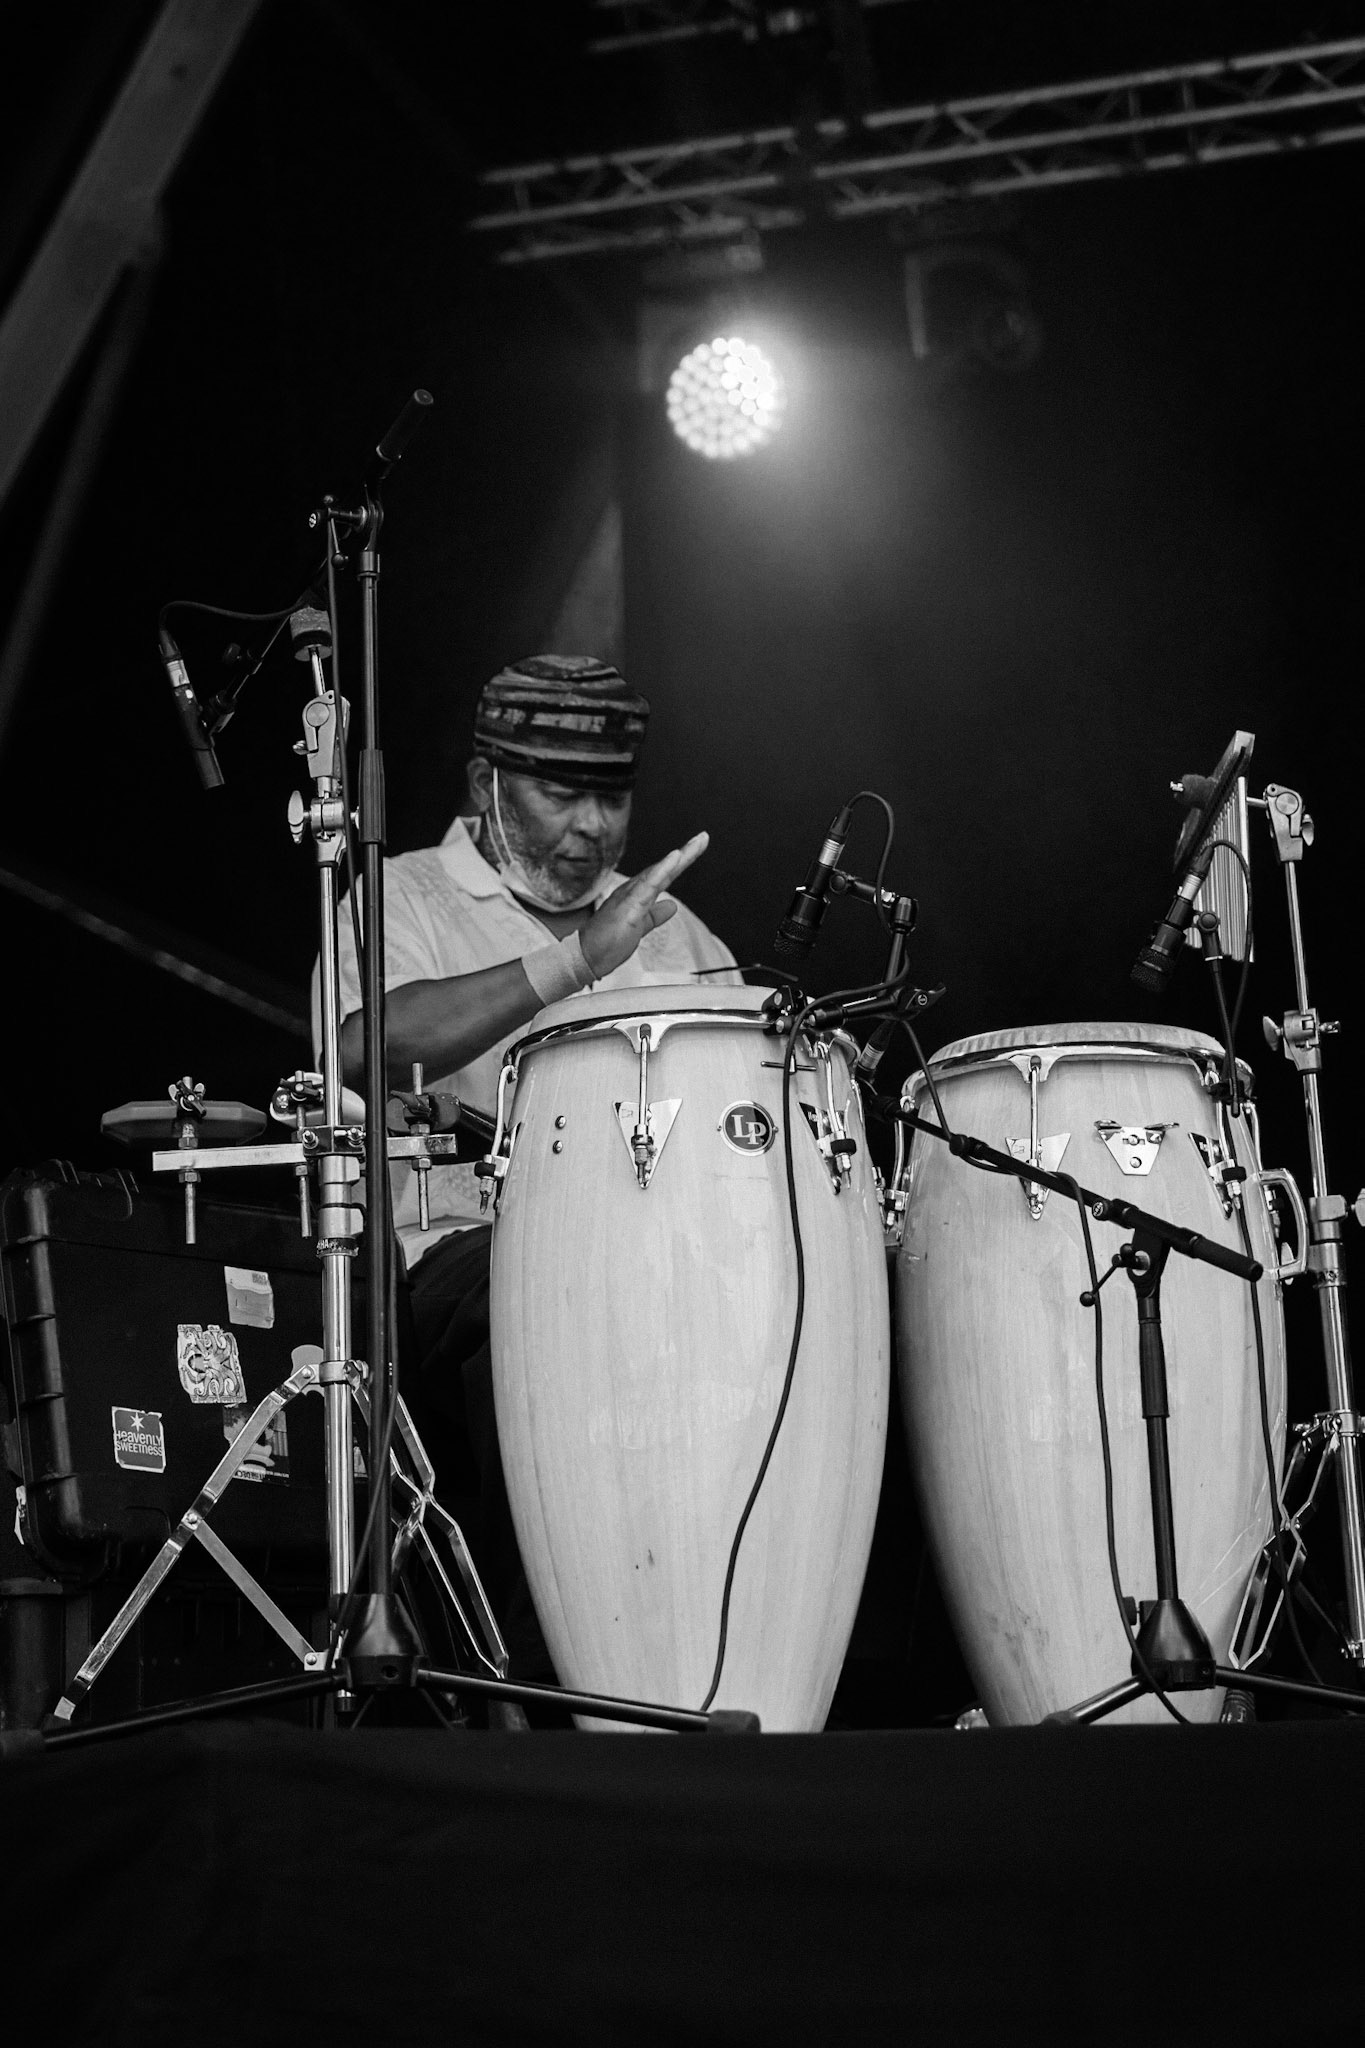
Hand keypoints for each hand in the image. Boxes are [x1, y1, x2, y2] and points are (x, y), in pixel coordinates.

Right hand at [581, 831, 709, 979]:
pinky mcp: (628, 906)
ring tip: (694, 844)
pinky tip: (674, 859)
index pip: (663, 875)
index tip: (696, 848)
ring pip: (657, 873)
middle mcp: (633, 890)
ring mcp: (630, 897)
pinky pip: (647, 886)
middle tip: (703, 837)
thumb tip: (672, 906)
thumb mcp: (640, 926)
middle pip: (663, 869)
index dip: (681, 862)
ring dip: (676, 858)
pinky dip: (661, 871)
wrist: (586, 957)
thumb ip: (655, 915)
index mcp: (637, 895)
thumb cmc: (606, 943)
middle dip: (685, 853)